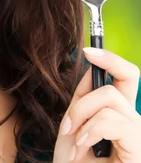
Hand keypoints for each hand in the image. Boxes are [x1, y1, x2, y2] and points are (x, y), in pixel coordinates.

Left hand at [54, 47, 140, 161]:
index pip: (127, 78)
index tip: (88, 50)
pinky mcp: (139, 147)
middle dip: (83, 100)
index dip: (111, 59)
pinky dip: (90, 131)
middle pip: (117, 84)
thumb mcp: (72, 125)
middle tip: (67, 127)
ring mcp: (139, 136)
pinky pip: (113, 120)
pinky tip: (82, 149)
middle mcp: (135, 123)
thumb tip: (90, 67)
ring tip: (75, 143)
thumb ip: (83, 98)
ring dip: (82, 118)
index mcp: (120, 116)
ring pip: (110, 99)